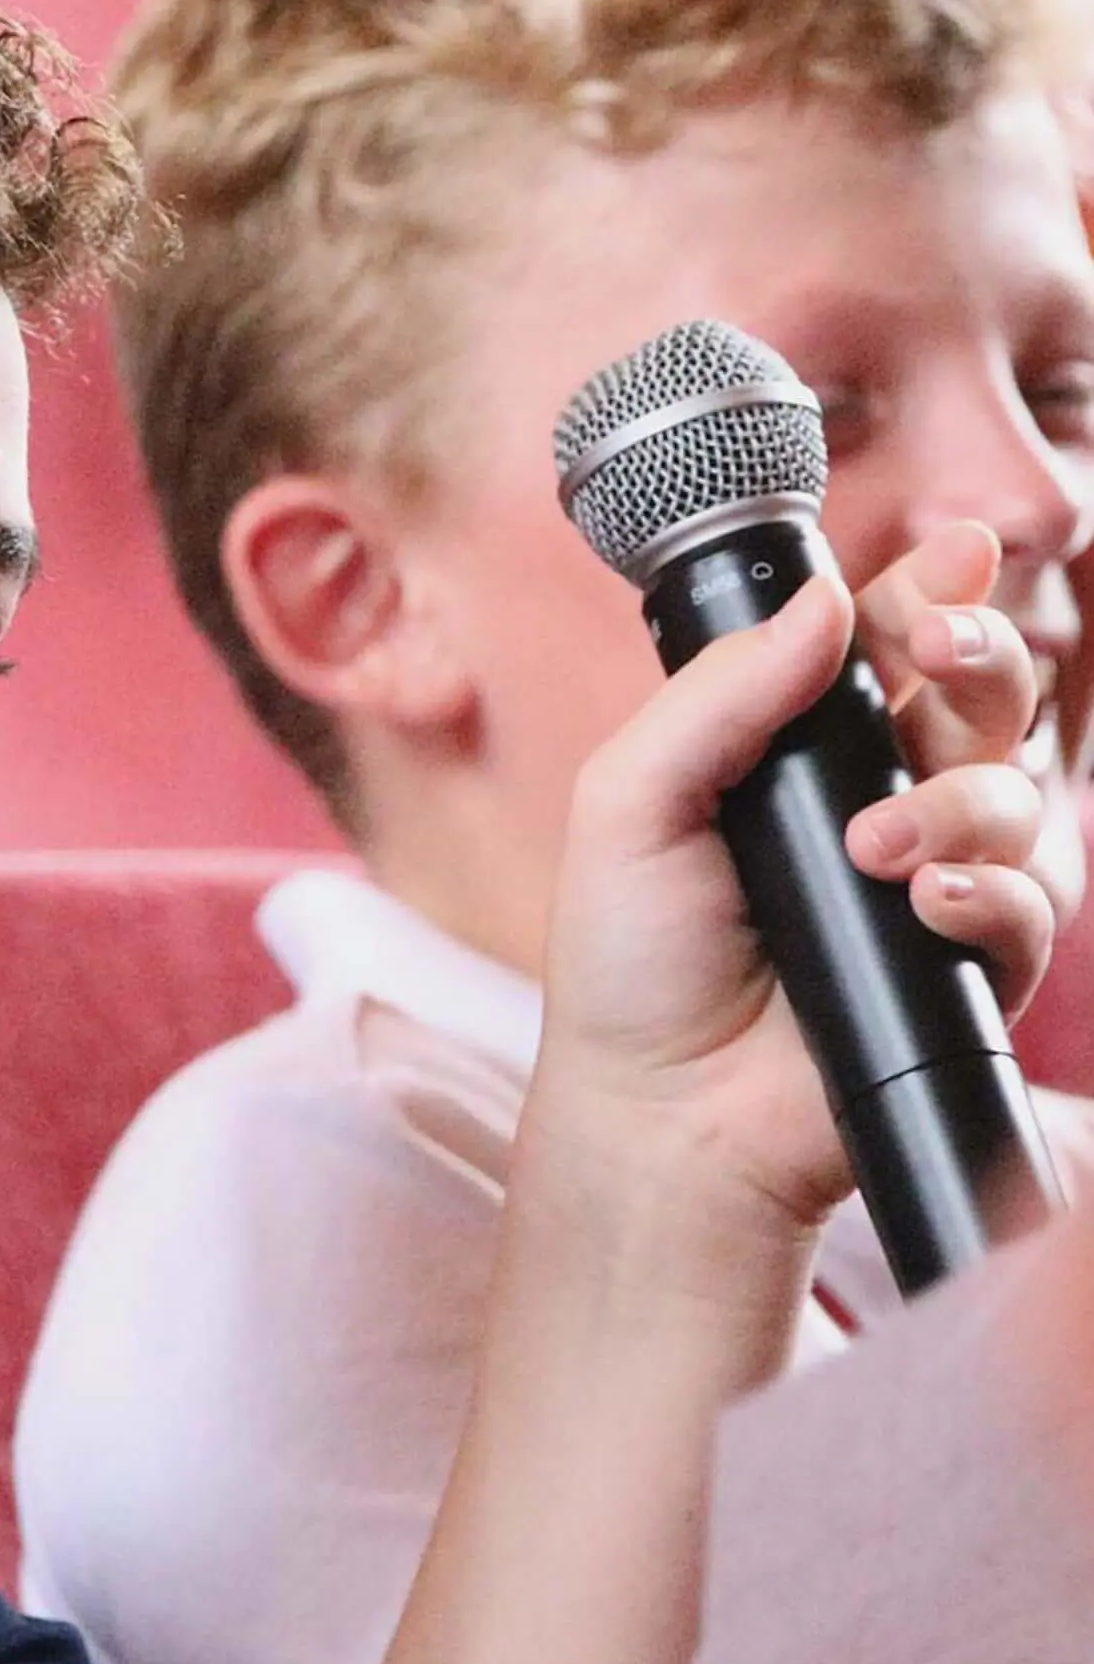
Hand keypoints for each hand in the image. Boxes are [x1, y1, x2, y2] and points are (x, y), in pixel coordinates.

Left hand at [537, 520, 1051, 1251]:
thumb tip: (823, 600)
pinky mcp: (968, 968)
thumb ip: (720, 697)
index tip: (949, 552)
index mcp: (802, 747)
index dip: (932, 589)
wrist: (658, 1110)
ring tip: (874, 845)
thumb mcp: (631, 803)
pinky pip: (1034, 904)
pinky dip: (995, 894)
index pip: (889, 642)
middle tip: (941, 649)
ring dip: (963, 800)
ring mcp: (935, 881)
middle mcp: (885, 798)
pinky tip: (929, 899)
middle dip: (985, 649)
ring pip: (1017, 793)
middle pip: (983, 693)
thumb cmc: (631, 960)